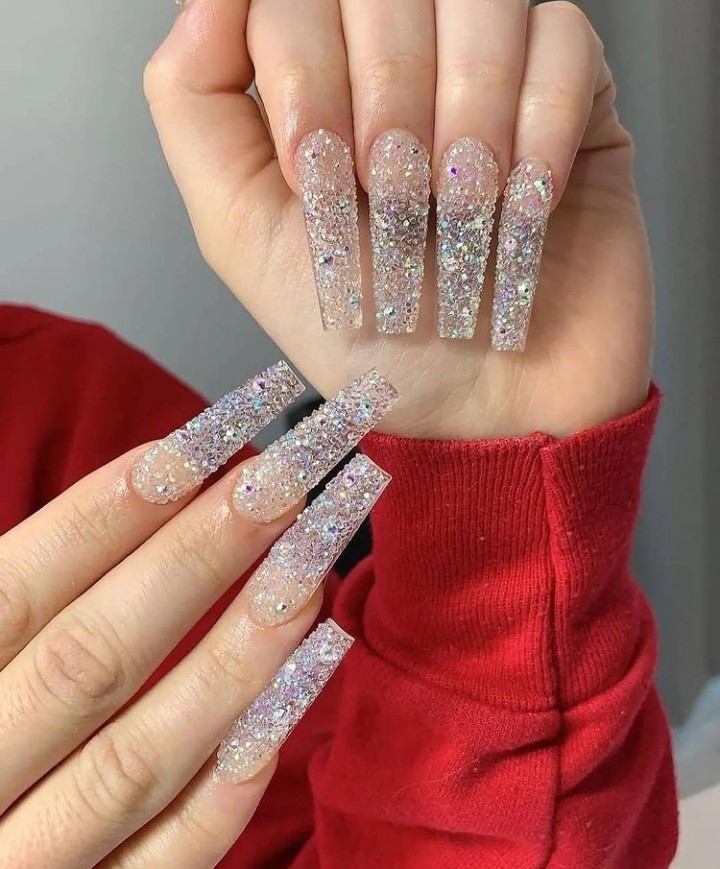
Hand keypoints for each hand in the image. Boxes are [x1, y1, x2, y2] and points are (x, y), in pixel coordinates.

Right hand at [0, 367, 368, 867]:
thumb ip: (17, 602)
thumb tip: (133, 498)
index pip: (15, 594)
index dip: (105, 514)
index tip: (200, 444)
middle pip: (90, 663)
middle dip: (193, 563)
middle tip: (282, 484)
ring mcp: (26, 864)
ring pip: (139, 761)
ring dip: (237, 658)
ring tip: (311, 572)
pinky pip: (167, 861)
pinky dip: (232, 783)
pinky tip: (296, 694)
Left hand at [145, 0, 652, 439]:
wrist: (483, 412)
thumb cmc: (371, 341)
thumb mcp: (245, 236)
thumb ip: (196, 108)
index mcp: (319, 86)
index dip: (301, 67)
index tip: (316, 172)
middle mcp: (403, 67)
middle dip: (384, 90)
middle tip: (394, 195)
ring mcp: (492, 77)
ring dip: (464, 108)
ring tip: (459, 205)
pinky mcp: (574, 101)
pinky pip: (566, 39)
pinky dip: (539, 125)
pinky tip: (523, 203)